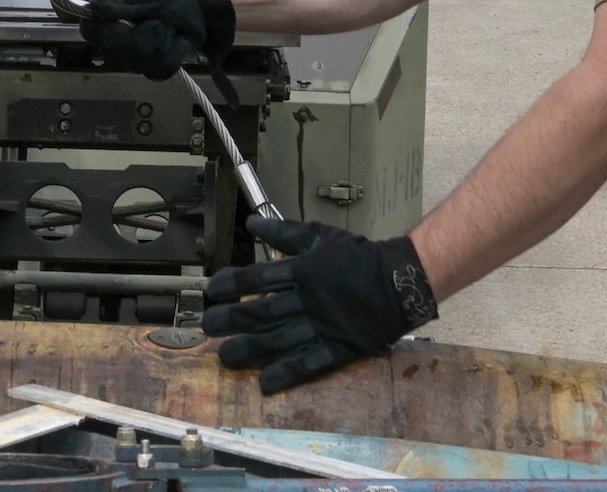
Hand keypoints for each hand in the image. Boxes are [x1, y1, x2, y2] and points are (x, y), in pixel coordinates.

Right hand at [80, 0, 234, 79]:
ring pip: (137, 66)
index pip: (90, 32)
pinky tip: (178, 41)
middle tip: (159, 22)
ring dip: (161, 45)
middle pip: (114, 54)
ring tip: (170, 28)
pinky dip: (173, 55)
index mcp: (110, 14)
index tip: (125, 26)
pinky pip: (158, 73)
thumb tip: (95, 8)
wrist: (205, 7)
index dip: (105, 35)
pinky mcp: (154, 68)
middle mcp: (117, 38)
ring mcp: (135, 56)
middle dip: (142, 39)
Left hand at [202, 215, 437, 392]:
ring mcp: (323, 326)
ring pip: (280, 340)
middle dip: (232, 320)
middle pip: (263, 311)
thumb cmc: (358, 256)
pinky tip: (266, 383)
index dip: (232, 285)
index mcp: (303, 270)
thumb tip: (251, 223)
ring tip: (225, 358)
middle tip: (208, 327)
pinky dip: (287, 374)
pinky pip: (309, 363)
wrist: (398, 282)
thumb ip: (284, 233)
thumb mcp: (320, 236)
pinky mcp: (338, 348)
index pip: (259, 278)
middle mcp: (308, 299)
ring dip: (250, 350)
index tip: (211, 291)